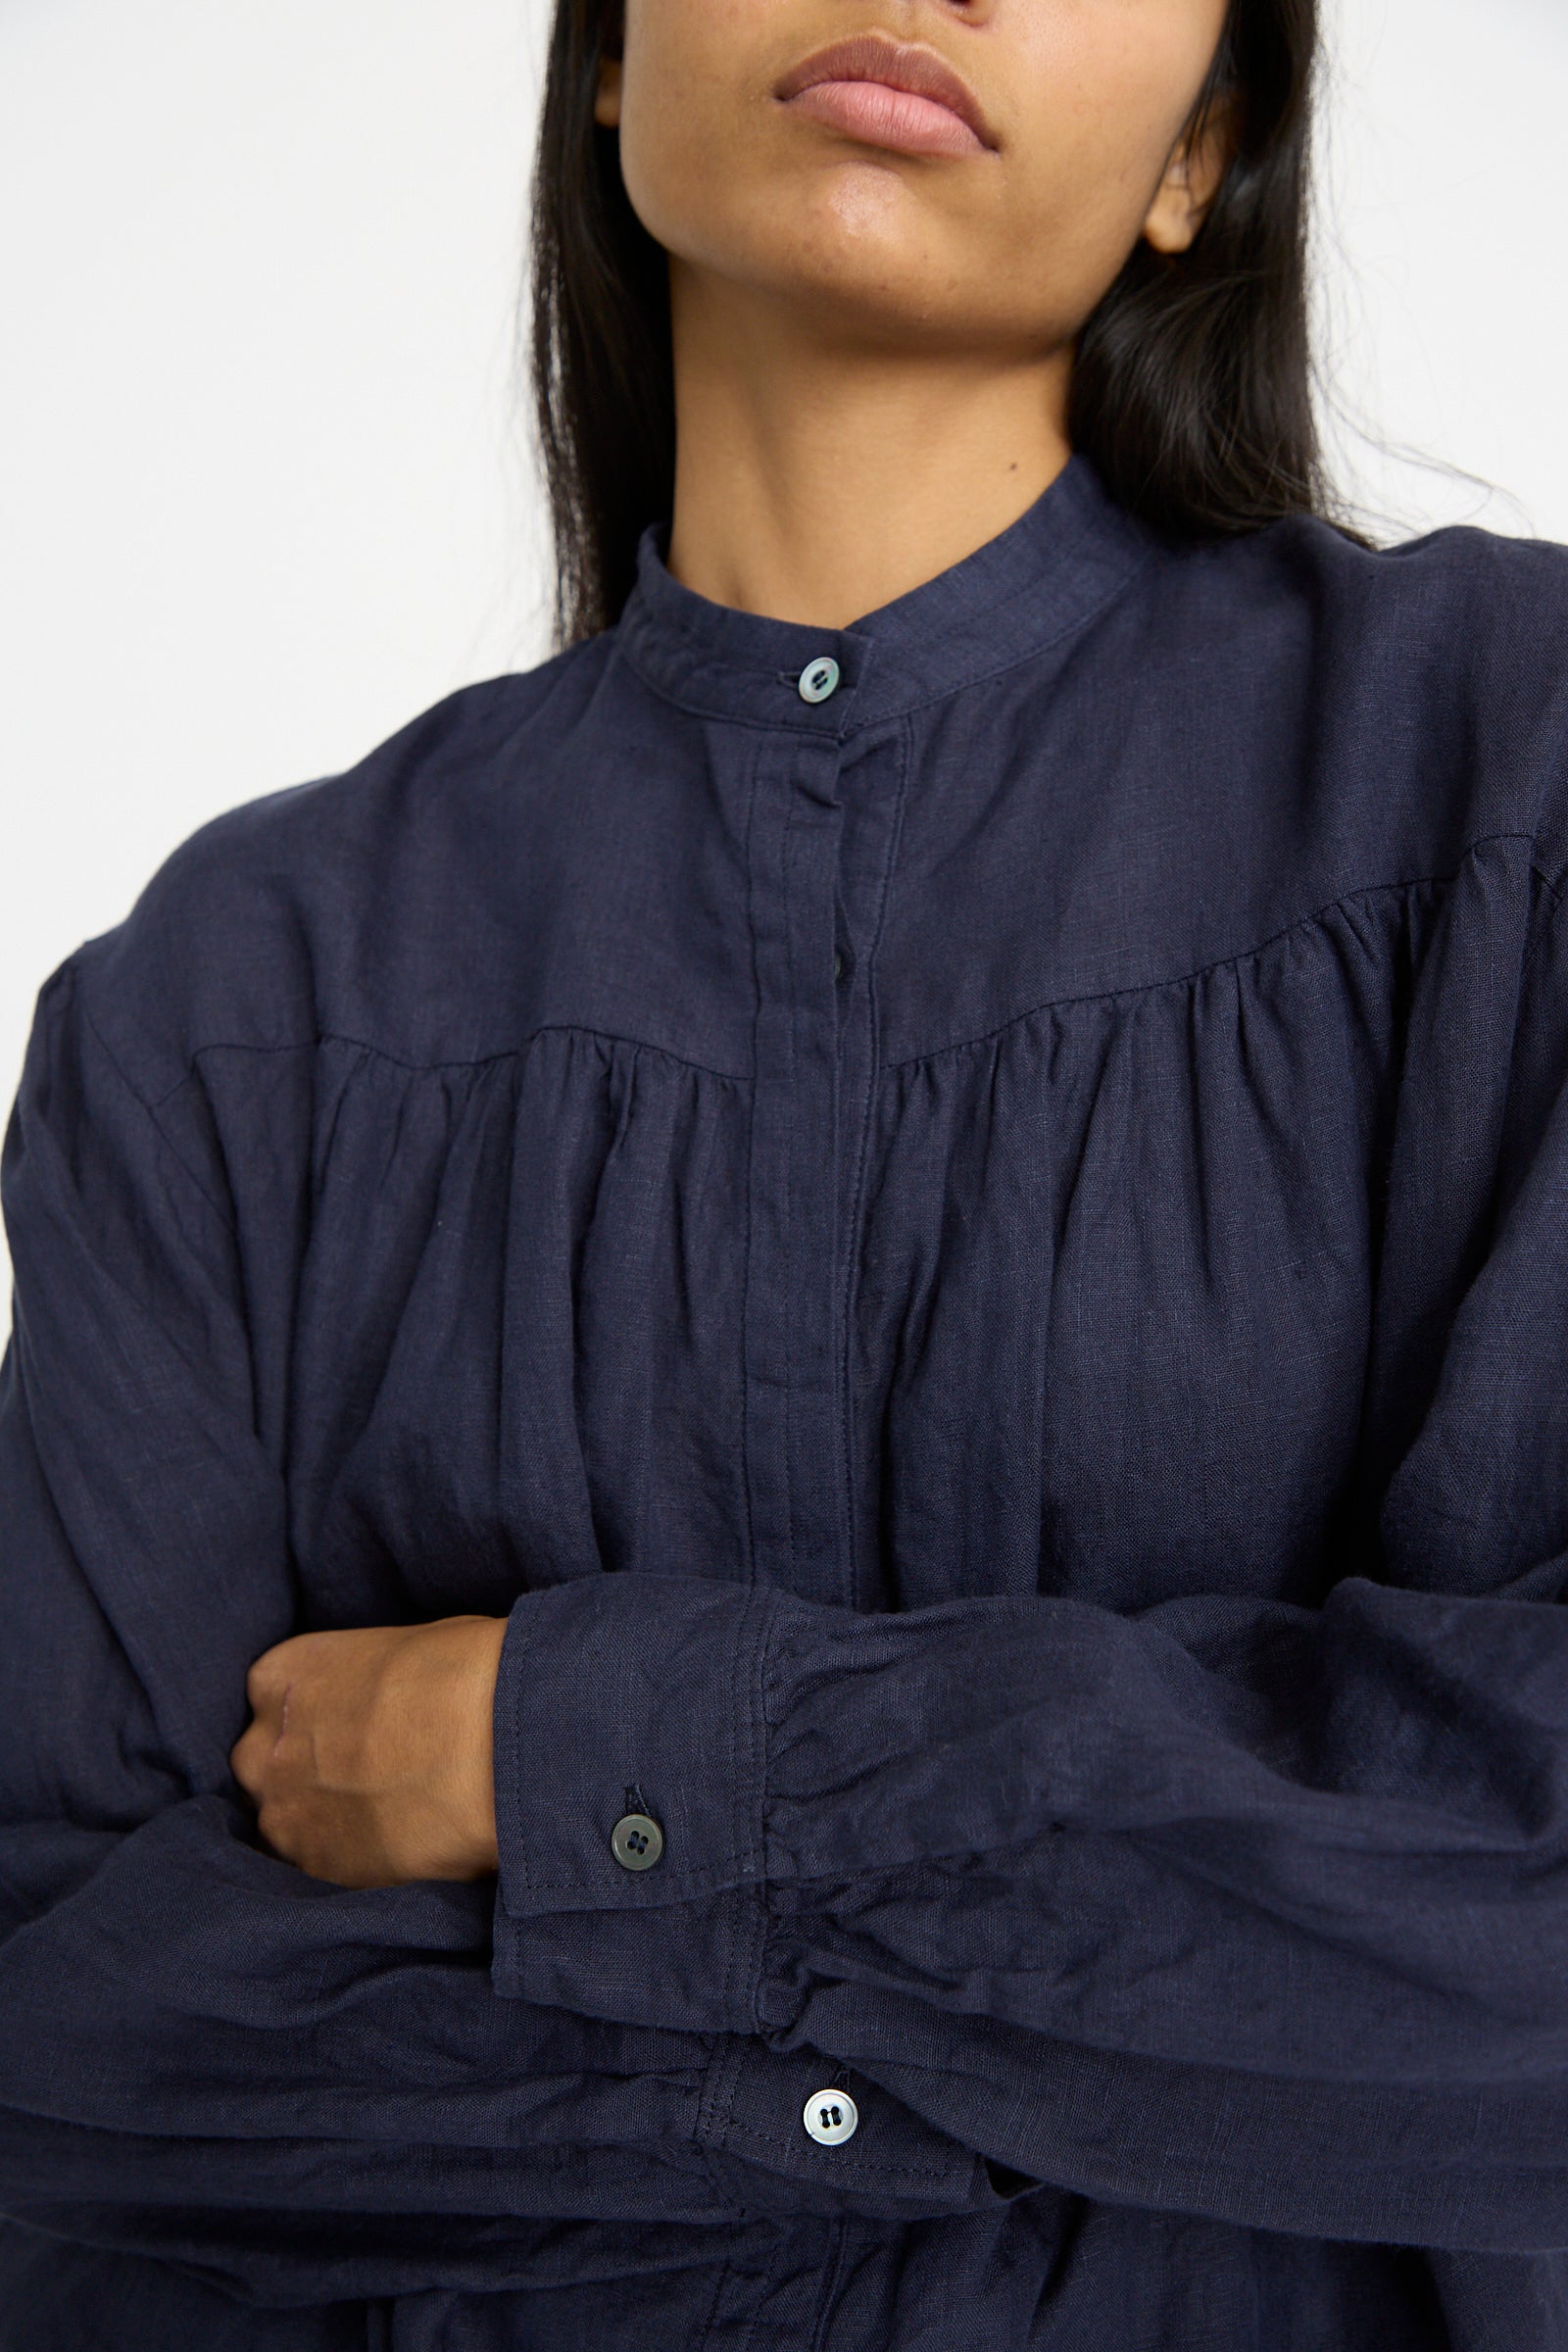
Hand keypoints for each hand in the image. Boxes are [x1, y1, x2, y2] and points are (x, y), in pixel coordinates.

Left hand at [230, 1614, 507, 1887]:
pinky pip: (320, 1864)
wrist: (489, 1747)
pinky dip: (351, 1858)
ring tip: (390, 1813)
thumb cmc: (461, 1675)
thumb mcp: (405, 1646)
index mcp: (280, 1678)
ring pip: (288, 1821)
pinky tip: (398, 1843)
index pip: (274, 1698)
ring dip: (325, 1819)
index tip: (353, 1724)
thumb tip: (388, 1696)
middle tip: (370, 1772)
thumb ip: (368, 1680)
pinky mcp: (317, 1870)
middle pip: (269, 1764)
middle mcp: (264, 1748)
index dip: (318, 1715)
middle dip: (308, 1770)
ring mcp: (284, 1815)